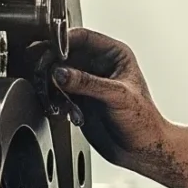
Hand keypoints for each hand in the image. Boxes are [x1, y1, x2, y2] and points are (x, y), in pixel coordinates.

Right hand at [54, 28, 169, 166]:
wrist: (142, 150)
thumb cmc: (143, 121)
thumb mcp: (117, 97)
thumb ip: (88, 83)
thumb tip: (60, 73)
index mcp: (115, 55)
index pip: (83, 37)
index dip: (63, 41)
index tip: (50, 51)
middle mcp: (99, 65)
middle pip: (64, 54)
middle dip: (52, 64)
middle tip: (43, 74)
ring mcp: (86, 82)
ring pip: (57, 73)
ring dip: (51, 84)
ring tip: (55, 97)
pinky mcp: (77, 99)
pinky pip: (56, 92)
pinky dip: (54, 99)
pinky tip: (64, 110)